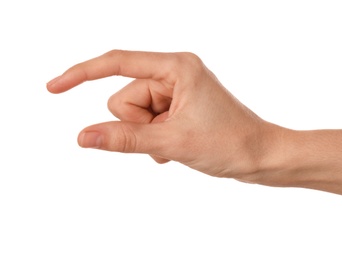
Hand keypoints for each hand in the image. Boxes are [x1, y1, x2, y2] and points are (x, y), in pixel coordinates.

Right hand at [47, 50, 288, 181]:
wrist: (261, 157)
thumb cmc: (230, 143)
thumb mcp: (172, 141)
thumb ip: (125, 139)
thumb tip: (83, 136)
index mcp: (177, 67)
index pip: (118, 63)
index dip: (82, 74)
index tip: (53, 87)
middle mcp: (175, 74)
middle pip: (124, 98)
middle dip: (137, 124)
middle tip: (167, 137)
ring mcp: (176, 92)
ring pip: (134, 114)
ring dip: (147, 135)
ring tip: (175, 143)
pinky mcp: (178, 107)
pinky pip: (147, 123)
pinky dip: (155, 139)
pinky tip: (178, 146)